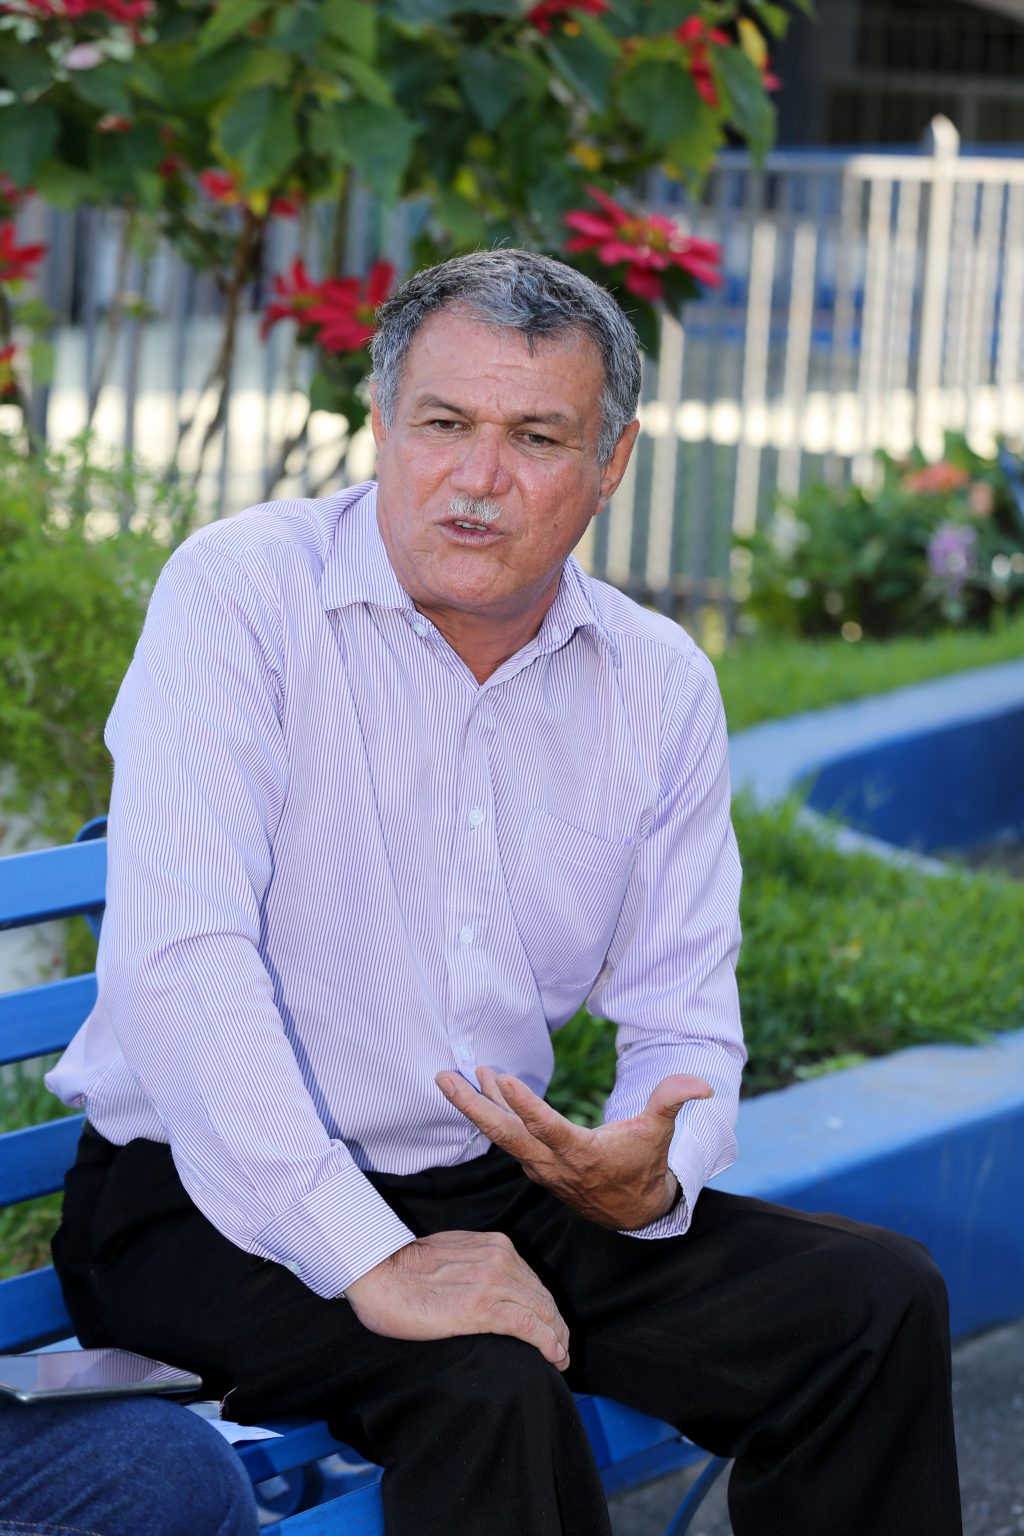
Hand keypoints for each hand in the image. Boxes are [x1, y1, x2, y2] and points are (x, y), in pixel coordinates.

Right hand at [344, 1229, 570, 1369]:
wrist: (378, 1273)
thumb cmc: (403, 1270)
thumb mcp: (450, 1255)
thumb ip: (475, 1266)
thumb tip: (485, 1289)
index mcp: (493, 1245)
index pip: (532, 1280)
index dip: (546, 1307)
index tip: (551, 1327)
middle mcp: (500, 1258)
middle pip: (543, 1296)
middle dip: (557, 1325)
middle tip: (561, 1349)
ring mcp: (494, 1281)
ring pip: (543, 1312)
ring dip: (557, 1338)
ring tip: (559, 1359)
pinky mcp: (484, 1307)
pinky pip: (530, 1326)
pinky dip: (548, 1343)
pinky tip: (553, 1357)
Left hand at [435, 1068, 712, 1229]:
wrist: (633, 1212)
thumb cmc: (645, 1165)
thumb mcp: (660, 1132)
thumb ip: (673, 1101)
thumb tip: (703, 1083)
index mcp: (582, 1154)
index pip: (548, 1129)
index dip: (526, 1106)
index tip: (504, 1078)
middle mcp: (553, 1163)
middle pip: (505, 1134)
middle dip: (472, 1106)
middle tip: (444, 1078)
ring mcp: (540, 1167)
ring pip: (501, 1136)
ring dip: (476, 1106)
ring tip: (454, 1076)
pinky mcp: (536, 1165)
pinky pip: (507, 1138)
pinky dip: (492, 1114)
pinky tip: (482, 1089)